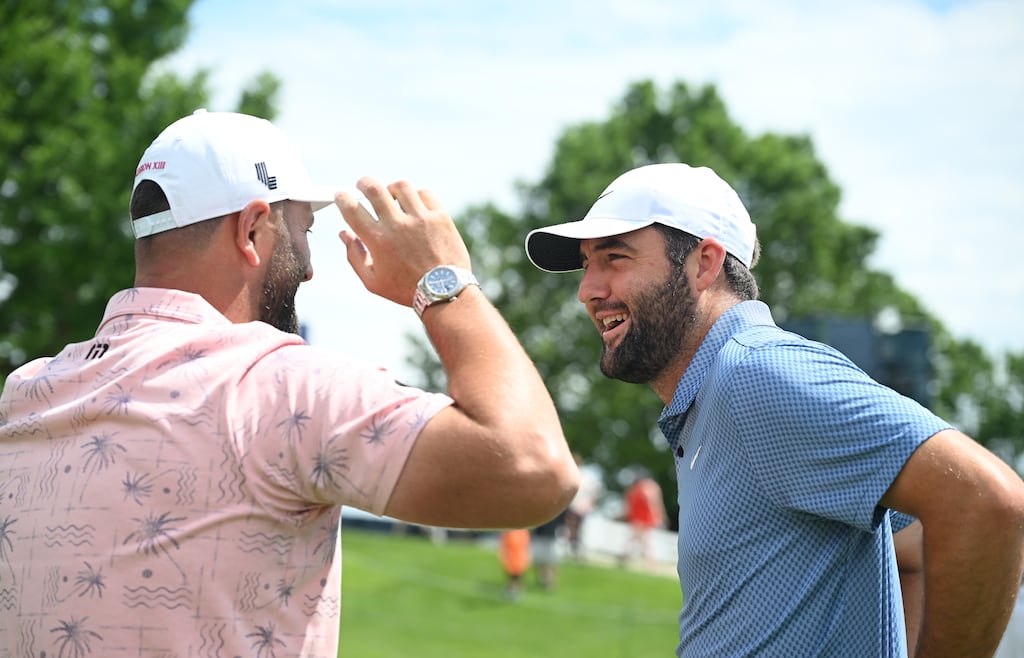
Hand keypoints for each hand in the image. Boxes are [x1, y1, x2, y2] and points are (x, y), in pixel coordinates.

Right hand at [335, 177, 471, 306]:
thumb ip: (354, 256)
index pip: (351, 208)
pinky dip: (416, 195)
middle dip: (363, 182)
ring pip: (400, 186)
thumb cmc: (406, 289)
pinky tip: (414, 204)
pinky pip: (425, 193)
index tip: (342, 196)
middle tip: (363, 185)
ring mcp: (421, 219)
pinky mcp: (440, 217)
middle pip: (373, 188)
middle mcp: (397, 225)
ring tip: (391, 196)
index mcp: (377, 240)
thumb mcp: (373, 281)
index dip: (342, 198)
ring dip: (391, 188)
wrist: (445, 293)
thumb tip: (344, 234)